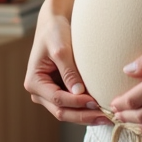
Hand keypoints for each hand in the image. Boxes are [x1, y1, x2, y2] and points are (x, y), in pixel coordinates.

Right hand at [24, 7, 111, 127]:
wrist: (53, 23)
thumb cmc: (54, 32)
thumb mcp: (61, 50)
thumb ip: (69, 71)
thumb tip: (79, 93)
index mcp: (34, 82)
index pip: (57, 99)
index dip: (77, 103)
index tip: (95, 102)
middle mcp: (39, 92)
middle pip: (61, 112)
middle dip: (83, 116)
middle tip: (106, 117)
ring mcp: (48, 94)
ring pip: (67, 113)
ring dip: (86, 116)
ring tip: (107, 118)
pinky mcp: (59, 92)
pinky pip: (72, 106)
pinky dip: (85, 110)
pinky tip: (101, 111)